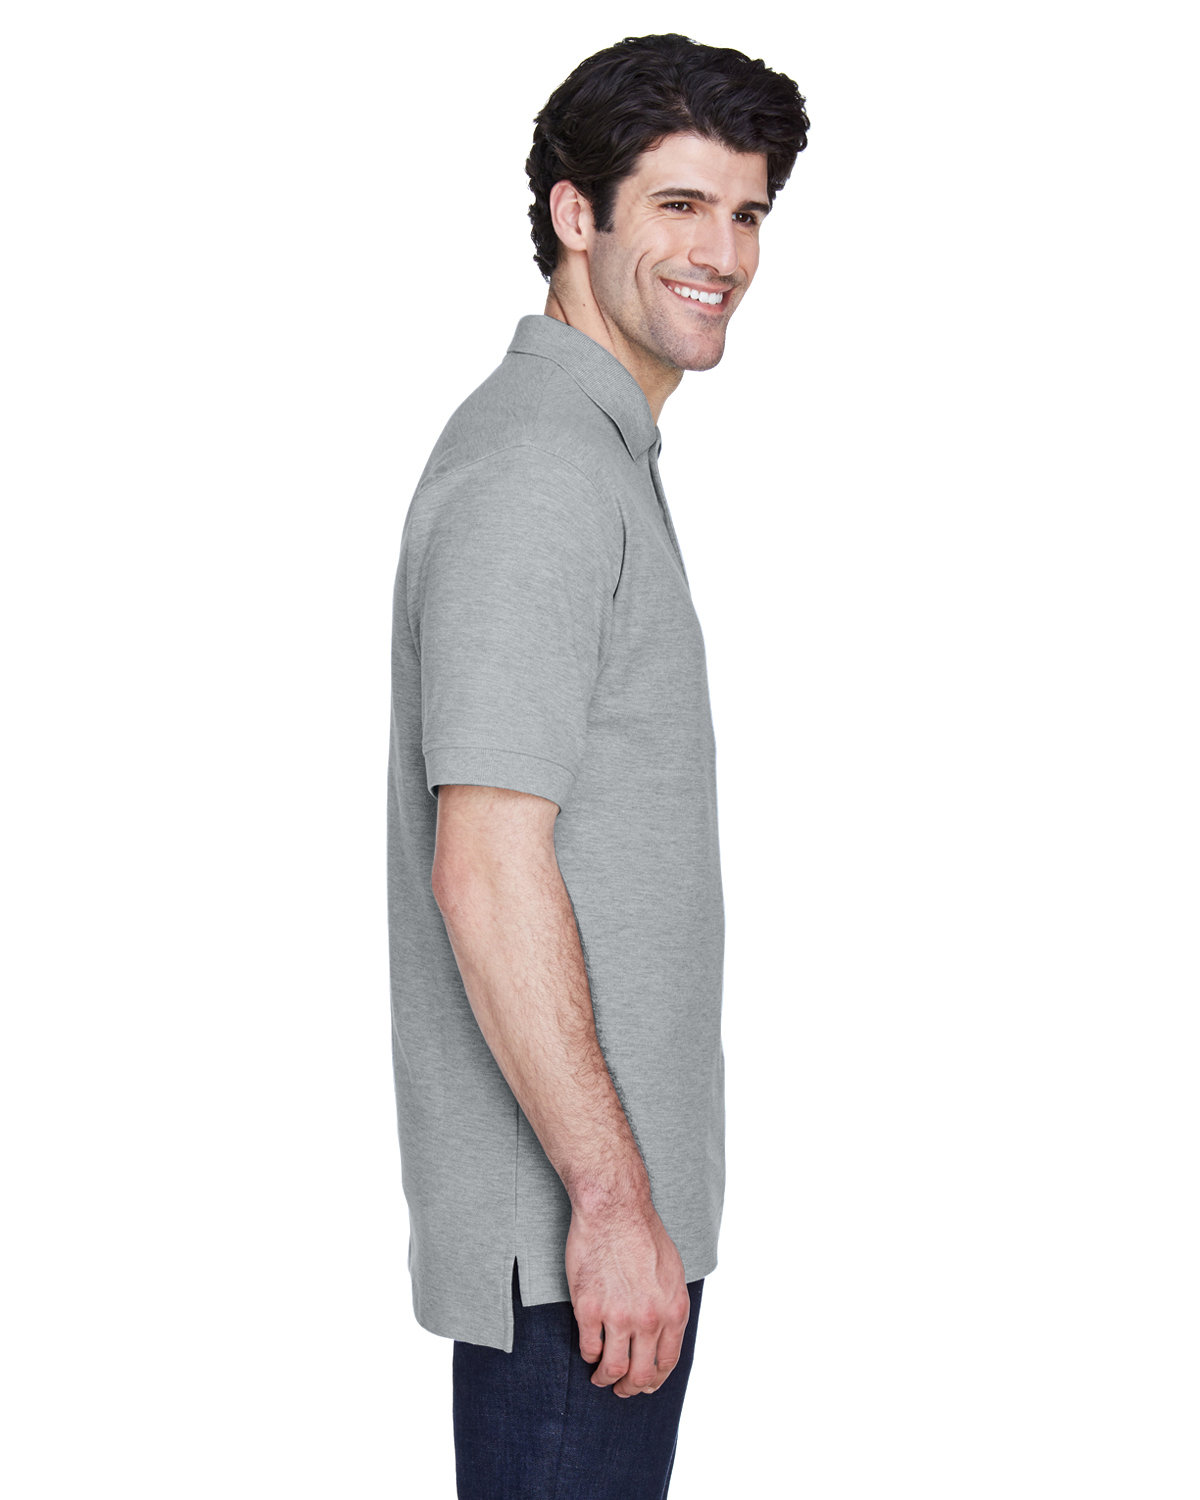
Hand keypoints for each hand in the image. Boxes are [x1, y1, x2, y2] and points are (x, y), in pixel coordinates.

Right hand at [564, 1197, 690, 1397]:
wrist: (614, 1208)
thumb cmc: (643, 1234)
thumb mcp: (672, 1272)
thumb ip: (669, 1306)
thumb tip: (663, 1334)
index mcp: (674, 1310)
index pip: (667, 1363)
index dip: (654, 1380)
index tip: (645, 1384)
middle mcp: (649, 1319)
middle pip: (641, 1374)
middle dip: (630, 1388)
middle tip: (621, 1389)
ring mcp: (618, 1316)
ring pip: (613, 1369)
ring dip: (606, 1379)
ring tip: (600, 1376)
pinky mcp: (589, 1309)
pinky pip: (589, 1347)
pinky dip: (589, 1354)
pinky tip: (589, 1349)